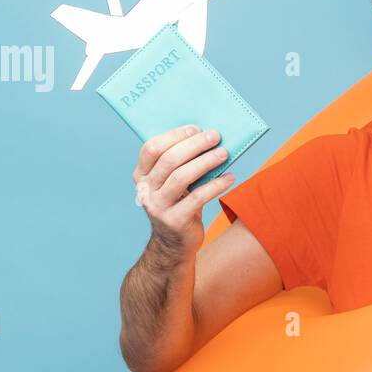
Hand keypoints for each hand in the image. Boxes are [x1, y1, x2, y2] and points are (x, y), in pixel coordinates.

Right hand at [134, 124, 234, 257]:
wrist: (175, 243)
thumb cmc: (179, 203)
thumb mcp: (174, 183)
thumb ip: (181, 163)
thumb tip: (207, 136)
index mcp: (141, 175)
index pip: (151, 148)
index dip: (174, 136)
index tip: (196, 128)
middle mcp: (145, 190)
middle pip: (169, 160)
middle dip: (194, 145)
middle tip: (215, 136)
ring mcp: (158, 206)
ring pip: (182, 177)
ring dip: (206, 162)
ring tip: (224, 153)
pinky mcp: (175, 220)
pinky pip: (198, 198)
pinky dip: (216, 185)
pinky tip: (229, 177)